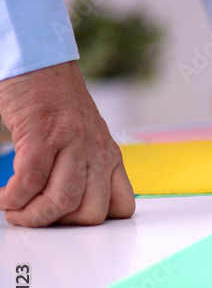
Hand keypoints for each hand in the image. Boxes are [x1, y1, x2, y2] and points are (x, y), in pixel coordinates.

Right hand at [0, 62, 134, 226]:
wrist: (40, 61)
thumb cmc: (55, 101)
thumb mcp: (84, 138)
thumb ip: (85, 166)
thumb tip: (68, 204)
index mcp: (110, 156)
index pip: (122, 206)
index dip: (95, 222)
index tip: (68, 220)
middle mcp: (97, 152)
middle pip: (92, 213)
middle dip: (60, 225)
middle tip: (35, 217)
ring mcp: (72, 143)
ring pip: (62, 202)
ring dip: (33, 216)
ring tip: (14, 211)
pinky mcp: (43, 135)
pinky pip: (30, 182)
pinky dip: (12, 198)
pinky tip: (2, 196)